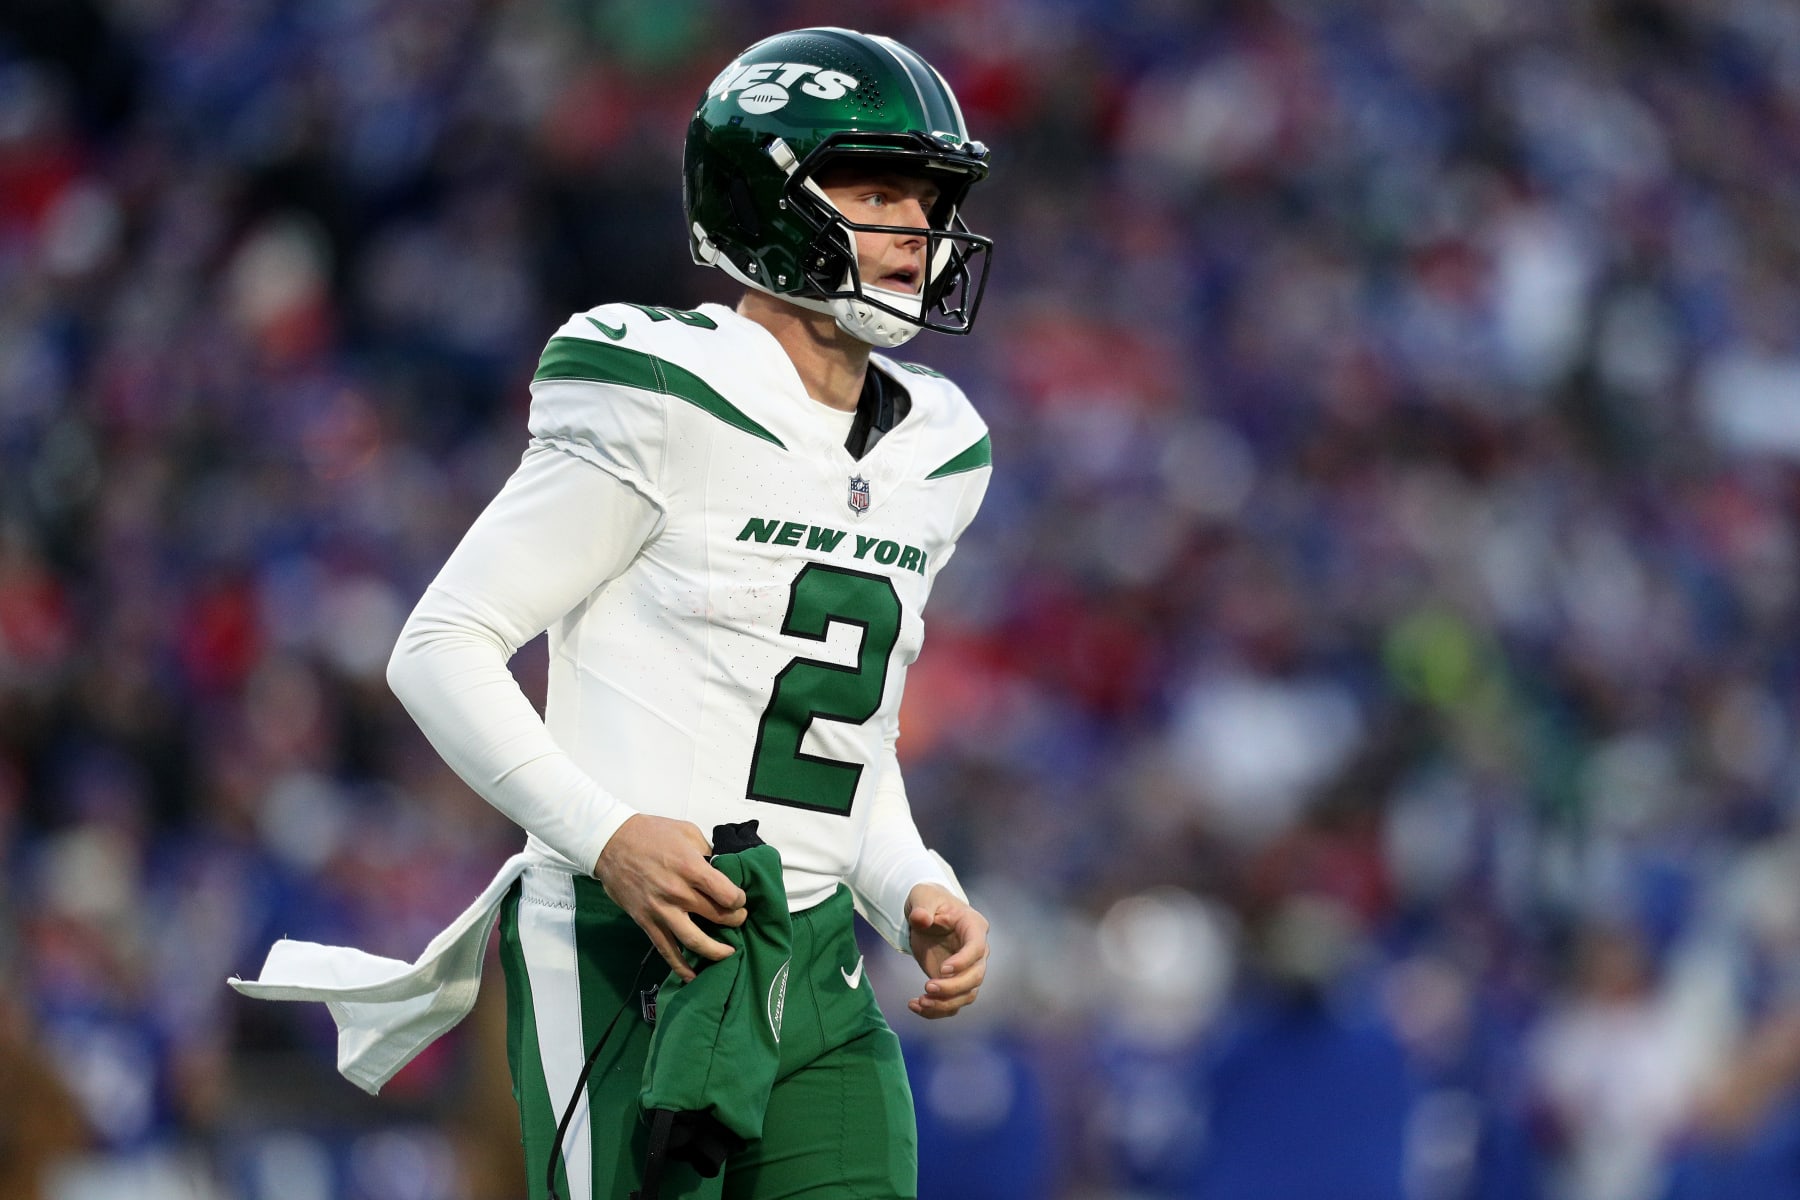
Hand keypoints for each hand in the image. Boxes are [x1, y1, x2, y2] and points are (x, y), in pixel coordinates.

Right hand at [593, 815, 747, 980]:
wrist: (611, 843)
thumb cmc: (651, 833)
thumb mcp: (687, 832)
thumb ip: (707, 852)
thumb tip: (722, 870)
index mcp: (691, 868)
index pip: (727, 894)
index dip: (739, 900)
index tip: (739, 899)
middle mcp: (678, 893)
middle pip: (717, 917)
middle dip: (734, 921)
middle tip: (738, 920)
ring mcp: (661, 911)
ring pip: (695, 941)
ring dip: (716, 950)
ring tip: (728, 952)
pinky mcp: (647, 922)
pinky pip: (667, 950)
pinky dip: (681, 967)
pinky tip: (693, 975)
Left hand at [904, 883, 987, 1018]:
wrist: (926, 913)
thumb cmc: (929, 900)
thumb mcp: (923, 896)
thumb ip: (923, 907)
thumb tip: (921, 919)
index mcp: (973, 926)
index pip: (977, 948)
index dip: (963, 961)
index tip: (942, 970)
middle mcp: (977, 951)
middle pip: (976, 976)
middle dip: (953, 987)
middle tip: (927, 987)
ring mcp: (967, 969)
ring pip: (967, 994)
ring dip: (945, 1003)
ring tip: (920, 1002)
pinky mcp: (954, 982)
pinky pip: (952, 1002)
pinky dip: (935, 1010)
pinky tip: (914, 1005)